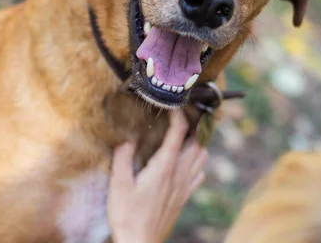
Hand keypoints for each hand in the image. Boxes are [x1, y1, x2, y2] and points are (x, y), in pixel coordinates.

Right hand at [108, 111, 207, 242]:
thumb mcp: (118, 184)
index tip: (173, 105)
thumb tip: (127, 137)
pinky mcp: (184, 197)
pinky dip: (198, 163)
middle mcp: (179, 174)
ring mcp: (184, 187)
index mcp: (164, 167)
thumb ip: (122, 157)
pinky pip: (199, 174)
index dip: (179, 116)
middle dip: (192, 127)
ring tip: (185, 136)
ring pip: (202, 158)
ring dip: (197, 144)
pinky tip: (186, 162)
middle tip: (180, 118)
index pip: (179, 134)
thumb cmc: (127, 215)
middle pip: (196, 143)